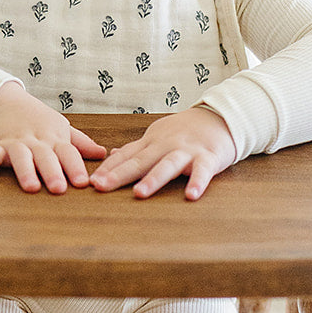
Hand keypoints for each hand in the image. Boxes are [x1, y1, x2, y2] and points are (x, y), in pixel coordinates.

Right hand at [0, 83, 106, 192]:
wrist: (3, 99)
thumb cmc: (36, 118)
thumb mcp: (60, 127)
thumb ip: (80, 143)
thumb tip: (103, 153)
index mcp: (53, 138)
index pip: (68, 152)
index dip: (75, 167)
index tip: (84, 182)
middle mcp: (35, 140)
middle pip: (45, 156)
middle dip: (52, 171)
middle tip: (58, 189)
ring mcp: (14, 142)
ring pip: (21, 156)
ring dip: (25, 171)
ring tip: (31, 187)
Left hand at [89, 108, 234, 200]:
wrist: (220, 116)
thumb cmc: (185, 131)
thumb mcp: (158, 136)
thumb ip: (137, 149)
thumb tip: (112, 155)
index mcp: (152, 142)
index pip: (126, 155)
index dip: (108, 168)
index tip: (91, 181)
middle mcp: (166, 145)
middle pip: (140, 161)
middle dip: (120, 174)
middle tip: (101, 186)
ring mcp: (187, 151)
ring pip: (168, 165)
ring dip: (153, 179)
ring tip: (139, 193)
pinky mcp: (208, 157)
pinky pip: (202, 171)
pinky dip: (197, 183)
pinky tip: (191, 196)